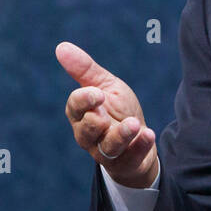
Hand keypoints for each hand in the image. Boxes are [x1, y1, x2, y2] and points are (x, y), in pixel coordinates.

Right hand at [57, 41, 158, 188]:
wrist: (139, 136)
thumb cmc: (117, 108)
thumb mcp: (105, 85)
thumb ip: (85, 70)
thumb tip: (61, 47)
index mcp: (81, 113)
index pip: (75, 107)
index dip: (84, 100)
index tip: (97, 93)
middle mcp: (89, 135)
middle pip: (85, 132)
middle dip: (95, 122)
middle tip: (105, 113)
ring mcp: (106, 151)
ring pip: (107, 148)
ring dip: (120, 136)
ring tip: (133, 124)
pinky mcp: (124, 163)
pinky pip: (129, 159)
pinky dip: (139, 147)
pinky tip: (148, 134)